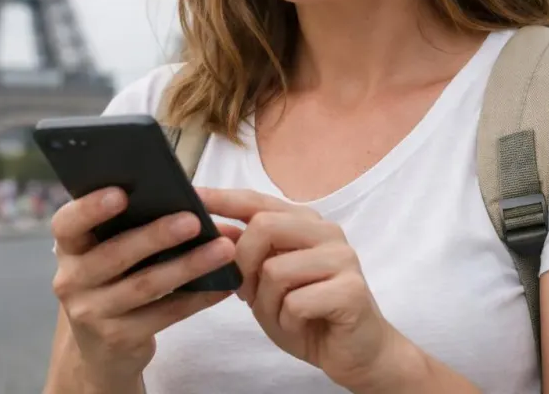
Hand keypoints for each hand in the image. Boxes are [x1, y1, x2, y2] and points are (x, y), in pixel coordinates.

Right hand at [50, 187, 242, 388]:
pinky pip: (164, 314)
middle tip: (193, 220)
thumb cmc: (114, 279)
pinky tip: (223, 284)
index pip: (67, 224)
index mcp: (70, 248)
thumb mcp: (107, 251)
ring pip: (145, 285)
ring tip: (223, 249)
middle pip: (114, 254)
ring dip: (188, 265)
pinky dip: (197, 298)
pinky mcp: (118, 338)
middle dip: (156, 235)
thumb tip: (186, 196)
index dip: (90, 208)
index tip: (121, 193)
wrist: (101, 348)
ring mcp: (91, 313)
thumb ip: (129, 225)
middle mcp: (72, 280)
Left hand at [203, 188, 411, 391]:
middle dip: (243, 264)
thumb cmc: (307, 314)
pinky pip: (296, 302)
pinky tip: (301, 325)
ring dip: (267, 304)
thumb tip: (213, 231)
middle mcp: (327, 232)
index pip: (258, 201)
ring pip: (275, 270)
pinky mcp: (352, 290)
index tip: (193, 196)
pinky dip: (287, 321)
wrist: (355, 351)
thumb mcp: (265, 283)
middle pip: (264, 226)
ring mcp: (343, 258)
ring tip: (282, 315)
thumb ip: (245, 255)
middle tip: (249, 293)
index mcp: (305, 223)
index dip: (224, 199)